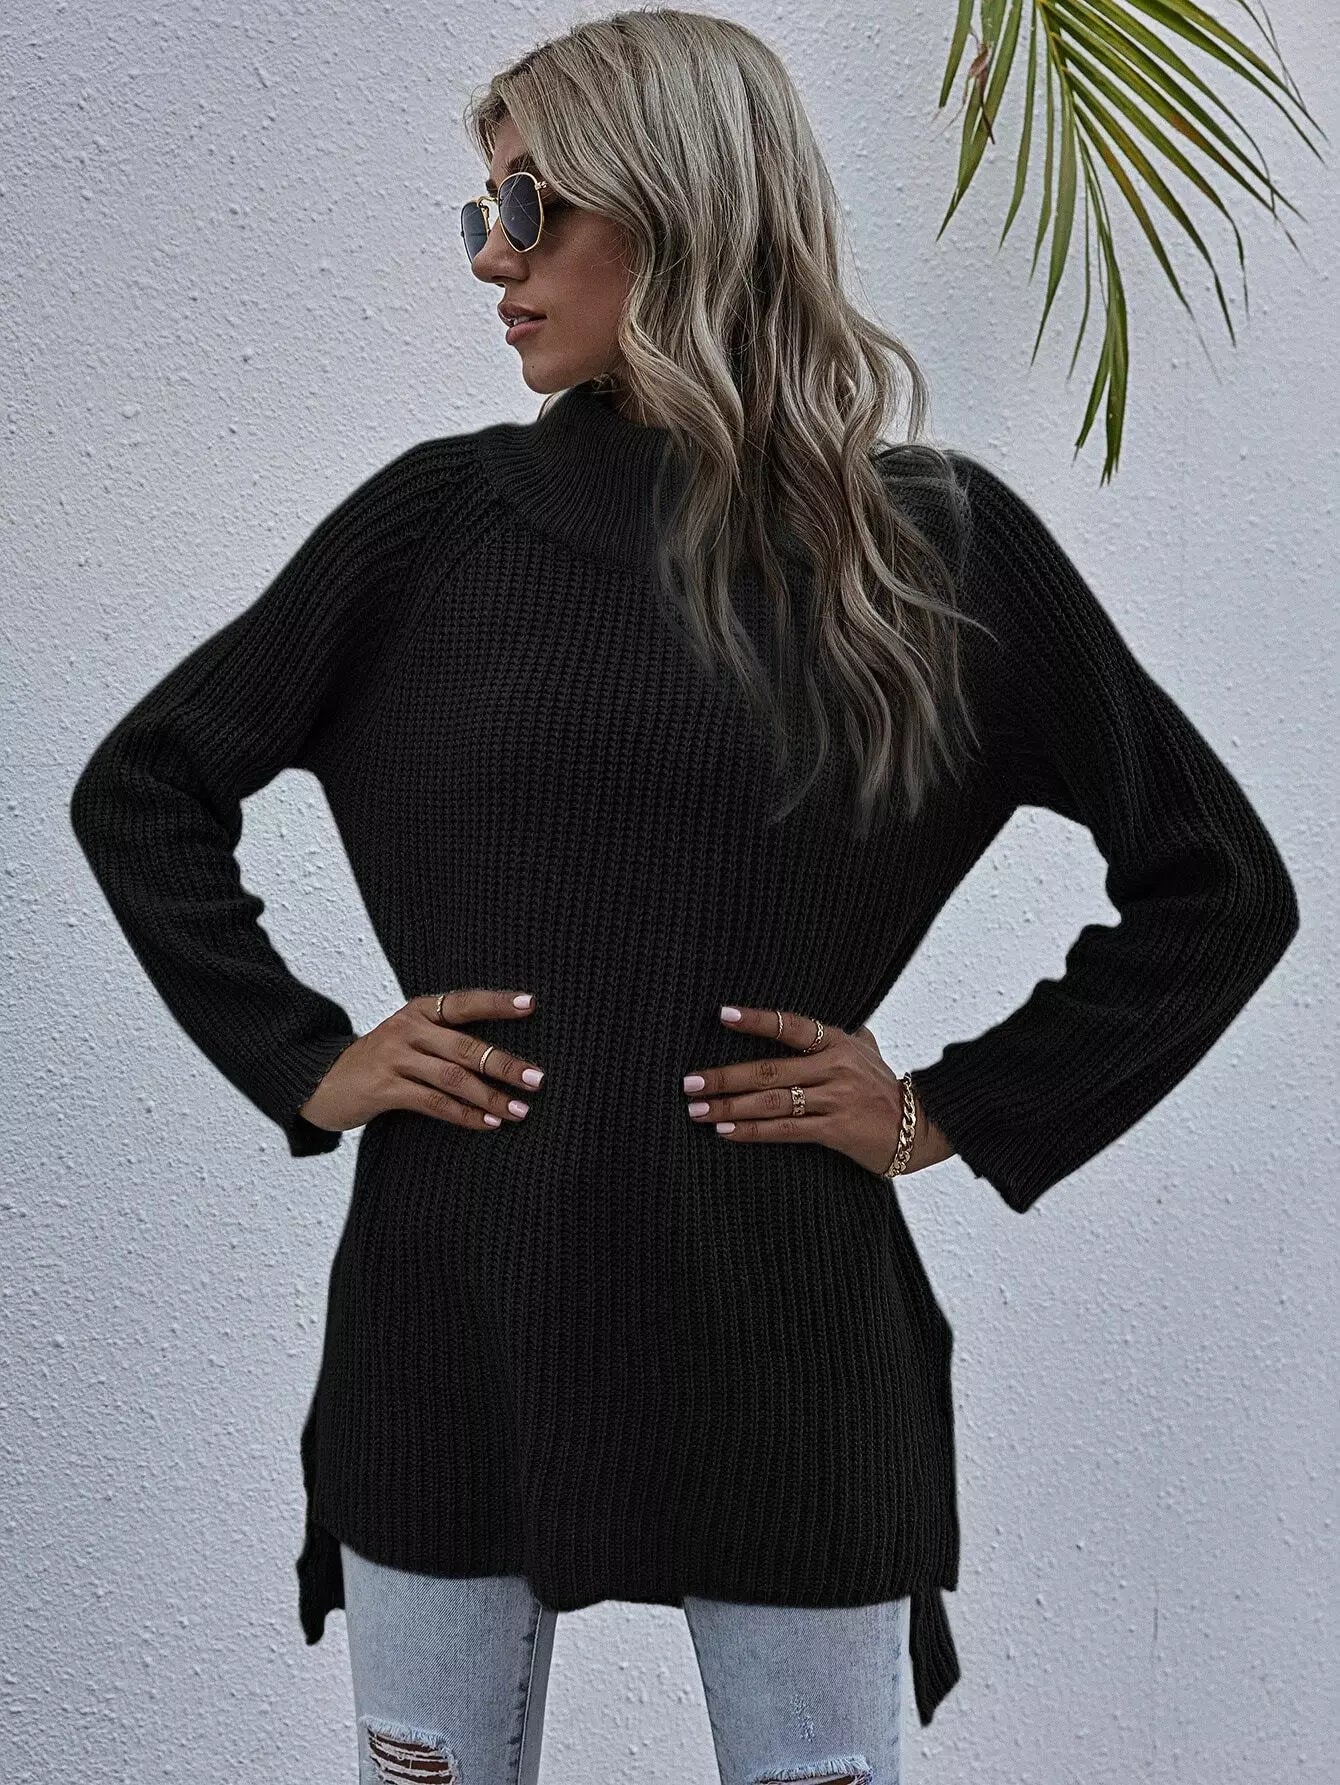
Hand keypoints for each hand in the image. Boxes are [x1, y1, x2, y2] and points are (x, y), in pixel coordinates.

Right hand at [298, 988, 546, 1135]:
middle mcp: (407, 1029)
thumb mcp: (409, 1036)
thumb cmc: (380, 1060)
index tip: (531, 1003)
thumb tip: (502, 1056)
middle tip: (537, 1079)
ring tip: (520, 1110)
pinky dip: (464, 1115)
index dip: (497, 1002)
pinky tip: (488, 1123)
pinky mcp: (384, 1089)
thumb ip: (445, 1037)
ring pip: (453, 1078)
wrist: (322, 1079)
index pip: (464, 1002)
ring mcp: (394, 1058)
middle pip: (465, 1046)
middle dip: (504, 1064)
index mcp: (419, 1010)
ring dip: (490, 1096)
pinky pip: (433, 1103)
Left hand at [681, 1003, 953, 1176]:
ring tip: (697, 1109)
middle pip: (769, 1069)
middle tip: (689, 1081)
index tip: (722, 1014)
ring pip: (772, 1101)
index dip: (756, 1020)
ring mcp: (835, 1098)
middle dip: (724, 1076)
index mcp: (838, 1043)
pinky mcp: (836, 1130)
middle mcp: (834, 1067)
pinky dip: (753, 1131)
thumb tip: (848, 1024)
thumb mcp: (871, 1054)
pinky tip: (727, 1132)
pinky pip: (786, 1131)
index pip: (791, 1025)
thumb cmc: (889, 1091)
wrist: (923, 1129)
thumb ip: (852, 1037)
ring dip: (729, 1107)